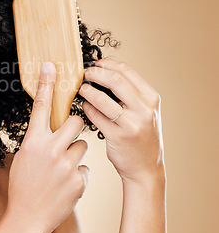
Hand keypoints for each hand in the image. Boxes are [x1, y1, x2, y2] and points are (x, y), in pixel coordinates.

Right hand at [6, 62, 88, 232]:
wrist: (27, 217)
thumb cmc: (22, 185)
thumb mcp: (24, 157)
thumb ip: (40, 140)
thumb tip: (52, 128)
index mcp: (33, 141)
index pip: (41, 107)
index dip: (47, 84)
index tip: (51, 66)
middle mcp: (51, 150)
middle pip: (76, 122)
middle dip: (75, 127)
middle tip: (66, 138)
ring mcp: (67, 166)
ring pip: (83, 145)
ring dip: (75, 153)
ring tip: (61, 169)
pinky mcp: (79, 181)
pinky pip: (85, 167)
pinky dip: (78, 174)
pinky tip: (65, 185)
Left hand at [79, 58, 164, 184]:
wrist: (145, 168)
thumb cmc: (140, 135)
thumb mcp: (144, 111)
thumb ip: (130, 93)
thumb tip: (102, 71)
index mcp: (151, 98)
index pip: (126, 70)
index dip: (106, 64)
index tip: (94, 64)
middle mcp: (145, 110)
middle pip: (115, 80)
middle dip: (95, 74)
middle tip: (84, 74)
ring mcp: (132, 124)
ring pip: (102, 99)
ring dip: (87, 91)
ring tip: (80, 89)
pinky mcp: (118, 137)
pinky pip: (96, 116)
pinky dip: (87, 108)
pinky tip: (84, 106)